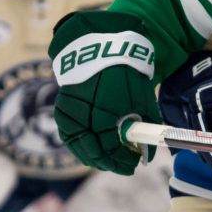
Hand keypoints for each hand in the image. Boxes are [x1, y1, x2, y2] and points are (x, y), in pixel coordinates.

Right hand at [49, 10, 159, 174]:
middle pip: (93, 152)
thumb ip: (145, 128)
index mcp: (105, 115)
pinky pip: (68, 133)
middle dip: (110, 162)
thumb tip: (148, 155)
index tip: (134, 164)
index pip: (111, 150)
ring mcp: (70, 112)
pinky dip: (79, 144)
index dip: (123, 160)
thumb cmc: (127, 72)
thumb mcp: (143, 99)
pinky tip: (90, 149)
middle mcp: (84, 116)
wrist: (103, 46)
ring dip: (92, 156)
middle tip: (124, 165)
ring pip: (77, 145)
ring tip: (107, 160)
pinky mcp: (63, 107)